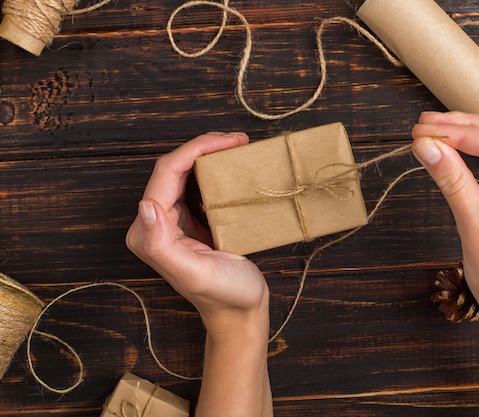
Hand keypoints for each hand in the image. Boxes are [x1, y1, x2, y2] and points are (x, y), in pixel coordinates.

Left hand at [125, 132, 269, 338]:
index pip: (167, 173)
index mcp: (150, 231)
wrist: (241, 312)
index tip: (231, 141)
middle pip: (174, 168)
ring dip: (208, 155)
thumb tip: (145, 205)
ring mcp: (172, 221)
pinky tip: (232, 166)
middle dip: (203, 147)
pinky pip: (196, 186)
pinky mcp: (190, 221)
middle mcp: (156, 222)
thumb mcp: (194, 273)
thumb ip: (160, 244)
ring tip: (238, 146)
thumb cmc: (224, 295)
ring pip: (185, 173)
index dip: (196, 149)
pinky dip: (214, 171)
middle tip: (238, 139)